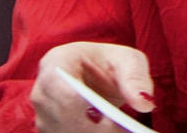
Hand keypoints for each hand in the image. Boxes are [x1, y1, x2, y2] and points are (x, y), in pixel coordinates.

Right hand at [31, 42, 156, 132]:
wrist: (97, 75)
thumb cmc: (110, 62)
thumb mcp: (128, 60)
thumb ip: (136, 78)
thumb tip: (144, 103)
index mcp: (57, 61)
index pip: (58, 84)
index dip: (80, 102)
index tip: (105, 116)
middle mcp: (42, 89)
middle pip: (61, 113)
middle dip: (92, 125)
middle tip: (122, 129)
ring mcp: (42, 112)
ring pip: (63, 130)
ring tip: (120, 130)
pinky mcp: (50, 128)